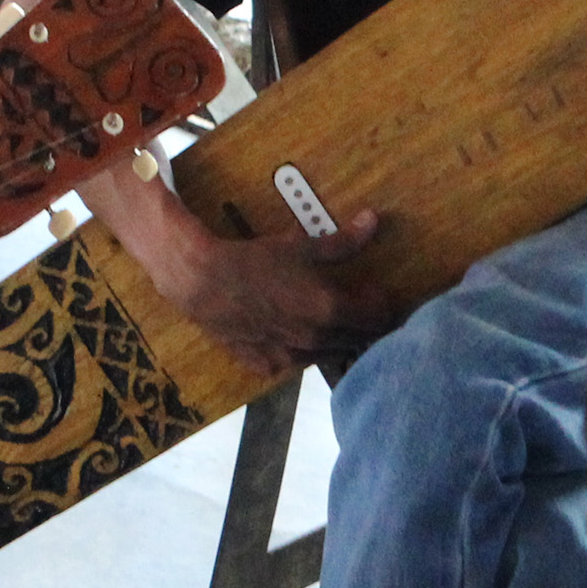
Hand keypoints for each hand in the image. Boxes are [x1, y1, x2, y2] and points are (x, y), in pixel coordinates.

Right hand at [151, 205, 389, 376]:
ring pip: (329, 354)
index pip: (379, 318)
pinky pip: (296, 363)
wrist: (203, 283)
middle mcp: (317, 341)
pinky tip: (289, 330)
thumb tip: (375, 220)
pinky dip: (300, 349)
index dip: (383, 303)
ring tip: (322, 316)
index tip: (375, 290)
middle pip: (359, 340)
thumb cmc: (255, 260)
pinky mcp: (268, 367)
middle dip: (362, 322)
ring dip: (334, 338)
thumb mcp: (302, 247)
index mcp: (331, 311)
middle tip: (353, 301)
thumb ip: (344, 241)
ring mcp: (292, 360)